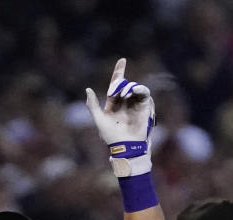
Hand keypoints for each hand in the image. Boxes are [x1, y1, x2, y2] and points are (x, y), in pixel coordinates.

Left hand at [85, 58, 154, 176]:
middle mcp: (125, 102)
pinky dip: (141, 90)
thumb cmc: (111, 136)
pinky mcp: (145, 108)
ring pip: (135, 88)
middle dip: (121, 83)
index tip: (122, 60)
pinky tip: (135, 91)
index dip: (119, 72)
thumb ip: (92, 105)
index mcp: (114, 103)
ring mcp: (135, 104)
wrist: (126, 146)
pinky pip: (145, 94)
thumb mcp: (98, 119)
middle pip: (125, 84)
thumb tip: (88, 89)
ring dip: (130, 87)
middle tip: (117, 92)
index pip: (116, 84)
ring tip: (126, 93)